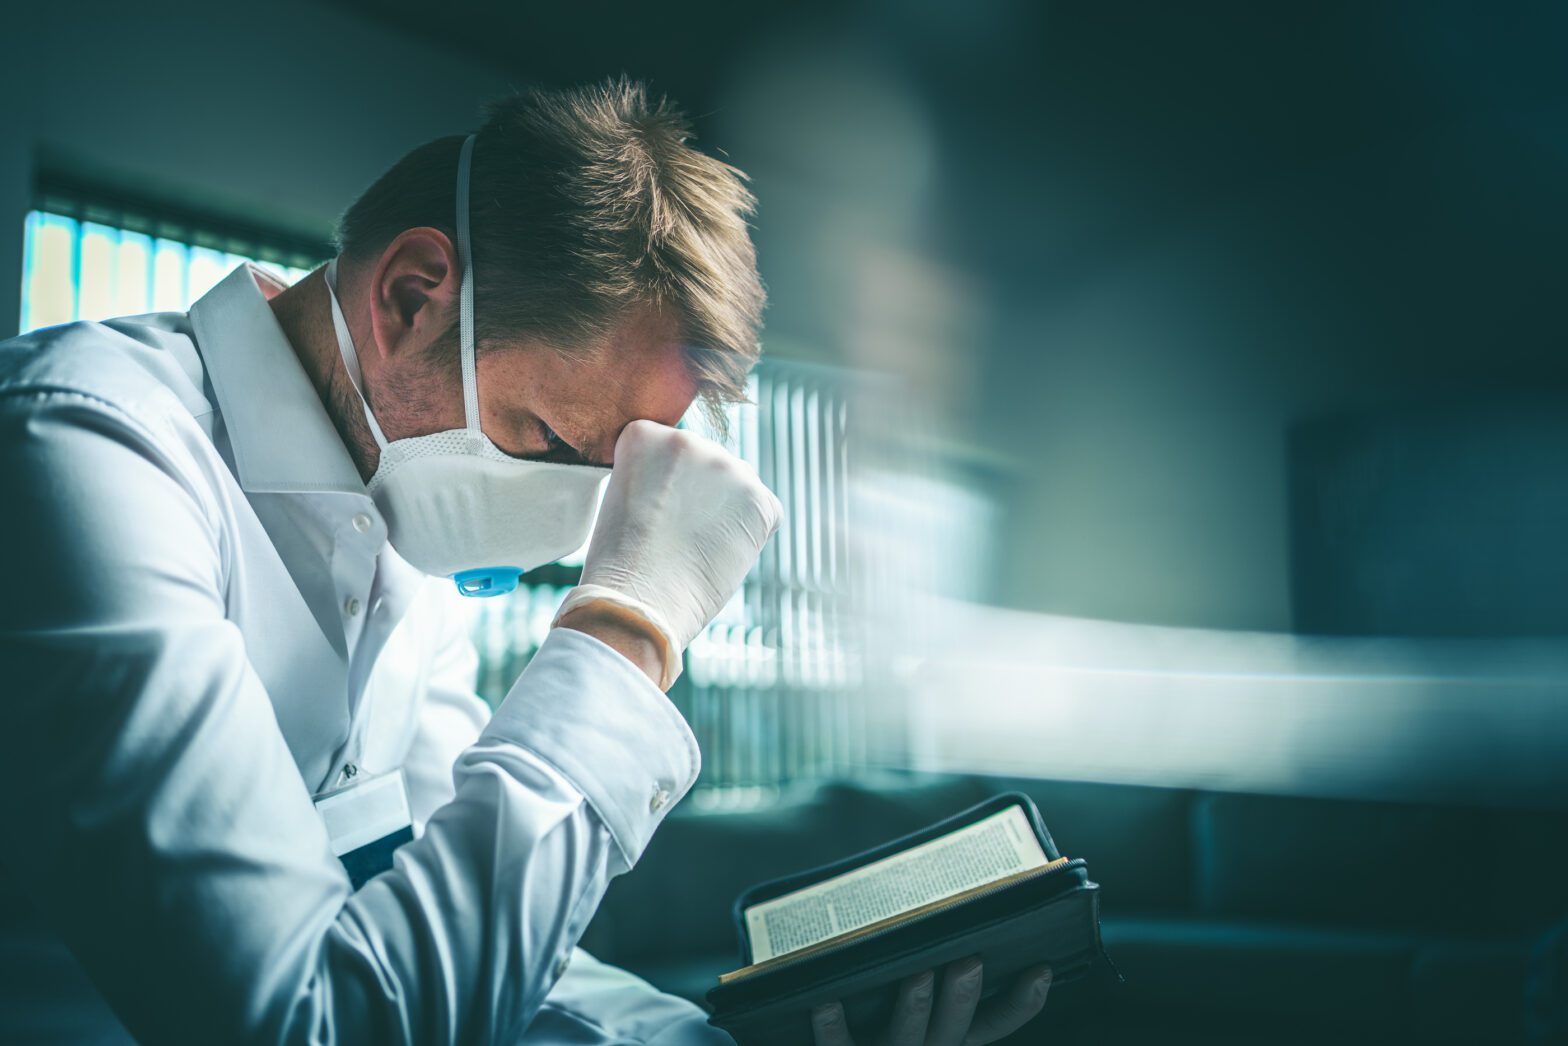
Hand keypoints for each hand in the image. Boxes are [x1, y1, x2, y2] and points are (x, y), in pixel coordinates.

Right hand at [552, 420, 782, 688]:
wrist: (640, 601)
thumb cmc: (620, 564)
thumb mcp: (621, 499)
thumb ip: (655, 477)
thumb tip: (691, 485)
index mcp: (645, 435)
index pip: (666, 449)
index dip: (662, 485)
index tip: (651, 512)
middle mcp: (689, 440)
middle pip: (705, 463)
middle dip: (698, 493)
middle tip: (677, 535)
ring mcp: (729, 467)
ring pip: (737, 485)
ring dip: (726, 510)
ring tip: (697, 548)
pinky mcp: (761, 500)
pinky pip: (764, 511)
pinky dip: (750, 534)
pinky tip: (721, 554)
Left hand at [810, 959, 1050, 1045]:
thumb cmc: (880, 1011)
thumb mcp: (920, 997)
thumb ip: (939, 962)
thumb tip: (951, 900)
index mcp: (951, 1035)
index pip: (996, 1023)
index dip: (1023, 1003)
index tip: (1042, 968)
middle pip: (953, 1031)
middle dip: (963, 998)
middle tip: (971, 960)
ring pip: (906, 1039)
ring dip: (914, 1008)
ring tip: (919, 975)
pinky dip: (833, 1026)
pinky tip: (827, 999)